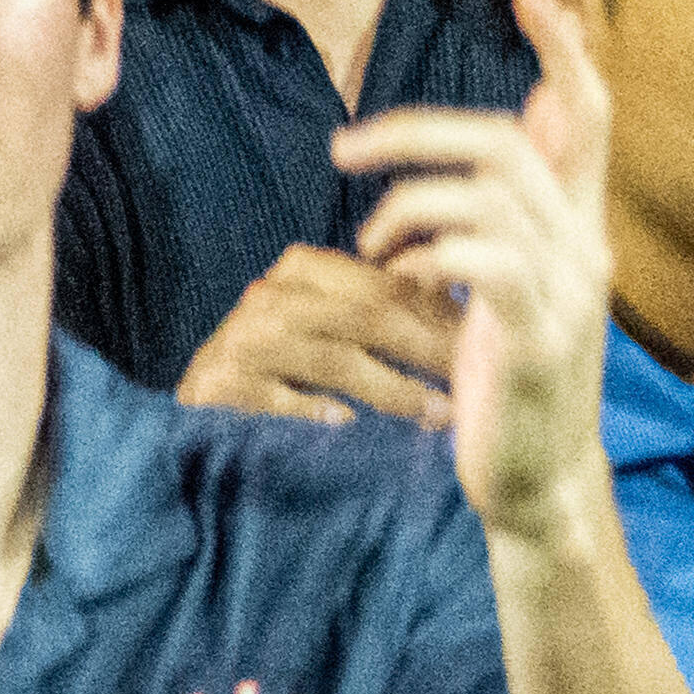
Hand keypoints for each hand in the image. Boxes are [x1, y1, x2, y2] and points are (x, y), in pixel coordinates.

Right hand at [177, 238, 463, 427]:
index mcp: (303, 270)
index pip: (386, 287)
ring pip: (335, 360)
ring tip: (440, 416)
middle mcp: (271, 297)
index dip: (442, 319)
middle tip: (475, 386)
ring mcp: (244, 339)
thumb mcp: (333, 319)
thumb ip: (384, 309)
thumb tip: (470, 308)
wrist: (207, 392)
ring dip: (396, 391)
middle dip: (429, 352)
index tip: (486, 350)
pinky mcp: (221, 383)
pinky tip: (349, 424)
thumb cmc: (287, 358)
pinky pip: (281, 398)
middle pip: (366, 317)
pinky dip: (318, 410)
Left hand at [342, 0, 623, 542]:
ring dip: (402, 204)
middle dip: (412, 129)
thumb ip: (506, 208)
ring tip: (371, 244)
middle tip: (341, 149)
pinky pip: (480, 256)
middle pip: (506, 139)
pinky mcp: (540, 336)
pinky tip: (398, 278)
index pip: (587, 115)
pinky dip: (423, 250)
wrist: (534, 476)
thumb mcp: (504, 277)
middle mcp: (586, 246)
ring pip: (484, 192)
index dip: (563, 49)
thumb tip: (502, 135)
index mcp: (576, 224)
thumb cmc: (505, 369)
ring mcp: (570, 291)